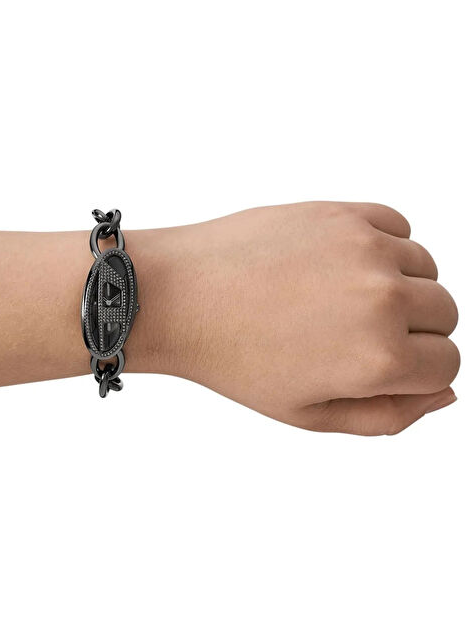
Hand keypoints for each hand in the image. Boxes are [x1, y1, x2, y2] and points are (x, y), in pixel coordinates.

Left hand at [132, 202, 459, 434]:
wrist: (180, 295)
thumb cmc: (235, 358)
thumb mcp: (311, 414)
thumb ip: (390, 416)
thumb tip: (443, 393)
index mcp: (379, 359)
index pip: (447, 365)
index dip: (418, 372)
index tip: (381, 366)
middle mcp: (384, 299)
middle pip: (446, 314)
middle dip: (414, 331)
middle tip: (358, 335)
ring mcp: (365, 248)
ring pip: (426, 269)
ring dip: (401, 287)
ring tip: (343, 300)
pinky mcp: (343, 212)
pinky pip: (399, 227)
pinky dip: (385, 246)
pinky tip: (343, 265)